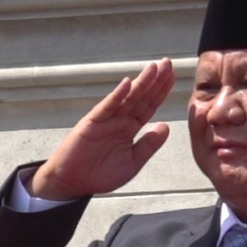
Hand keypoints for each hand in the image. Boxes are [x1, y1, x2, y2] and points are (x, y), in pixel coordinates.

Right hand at [31, 59, 174, 200]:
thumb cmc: (101, 173)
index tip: (173, 76)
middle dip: (155, 80)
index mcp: (130, 128)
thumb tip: (166, 126)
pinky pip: (107, 108)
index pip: (149, 106)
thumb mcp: (133, 161)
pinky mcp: (92, 123)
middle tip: (168, 62)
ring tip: (153, 67)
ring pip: (127, 98)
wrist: (73, 183)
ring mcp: (106, 120)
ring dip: (140, 82)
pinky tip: (127, 83)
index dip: (161, 91)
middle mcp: (120, 120)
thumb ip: (149, 144)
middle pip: (141, 97)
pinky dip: (116, 96)